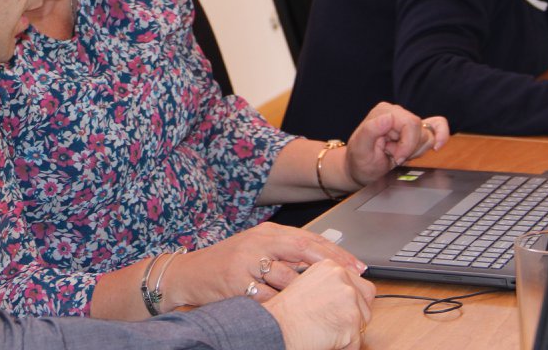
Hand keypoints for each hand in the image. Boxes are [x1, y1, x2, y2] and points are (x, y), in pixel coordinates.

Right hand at [165, 222, 365, 308]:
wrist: (190, 273)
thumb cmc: (228, 262)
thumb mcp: (257, 248)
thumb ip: (285, 251)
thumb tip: (324, 262)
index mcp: (267, 233)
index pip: (308, 238)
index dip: (336, 252)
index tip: (357, 264)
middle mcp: (259, 243)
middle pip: (304, 251)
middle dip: (332, 266)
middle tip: (353, 279)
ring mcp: (247, 262)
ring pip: (288, 278)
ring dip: (310, 293)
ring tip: (330, 302)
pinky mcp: (237, 283)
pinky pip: (268, 298)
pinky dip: (285, 308)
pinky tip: (298, 315)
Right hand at [263, 259, 373, 349]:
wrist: (277, 327)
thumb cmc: (284, 312)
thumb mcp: (306, 285)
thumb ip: (329, 285)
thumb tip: (347, 293)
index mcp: (329, 266)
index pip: (357, 281)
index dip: (354, 299)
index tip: (349, 308)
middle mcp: (341, 277)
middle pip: (366, 299)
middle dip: (357, 314)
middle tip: (338, 324)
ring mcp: (348, 297)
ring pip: (363, 320)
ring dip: (350, 330)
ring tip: (327, 332)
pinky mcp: (352, 319)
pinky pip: (357, 340)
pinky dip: (345, 346)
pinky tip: (327, 340)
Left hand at [344, 102, 449, 186]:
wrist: (360, 169)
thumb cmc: (359, 160)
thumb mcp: (360, 148)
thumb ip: (370, 130)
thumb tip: (388, 117)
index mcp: (384, 112)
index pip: (410, 123)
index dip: (408, 144)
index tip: (396, 158)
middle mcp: (397, 112)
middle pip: (420, 129)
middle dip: (410, 148)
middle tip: (394, 157)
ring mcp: (406, 121)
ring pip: (428, 135)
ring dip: (415, 150)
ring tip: (397, 154)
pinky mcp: (414, 131)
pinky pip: (437, 126)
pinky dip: (441, 135)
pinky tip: (437, 146)